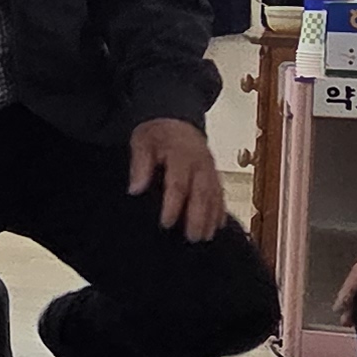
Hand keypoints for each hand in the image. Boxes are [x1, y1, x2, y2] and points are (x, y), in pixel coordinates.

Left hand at [125, 117, 227, 242]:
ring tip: (205, 238)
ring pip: (214, 195)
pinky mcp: (215, 173)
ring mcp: (210, 168)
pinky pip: (221, 192)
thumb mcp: (142, 142)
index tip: (166, 224)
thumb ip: (140, 165)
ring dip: (211, 217)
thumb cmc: (157, 134)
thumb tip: (136, 189)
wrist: (176, 118)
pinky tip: (217, 226)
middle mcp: (200, 162)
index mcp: (181, 154)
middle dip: (198, 217)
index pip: (178, 184)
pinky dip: (220, 210)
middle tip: (192, 238)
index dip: (173, 205)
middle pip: (202, 192)